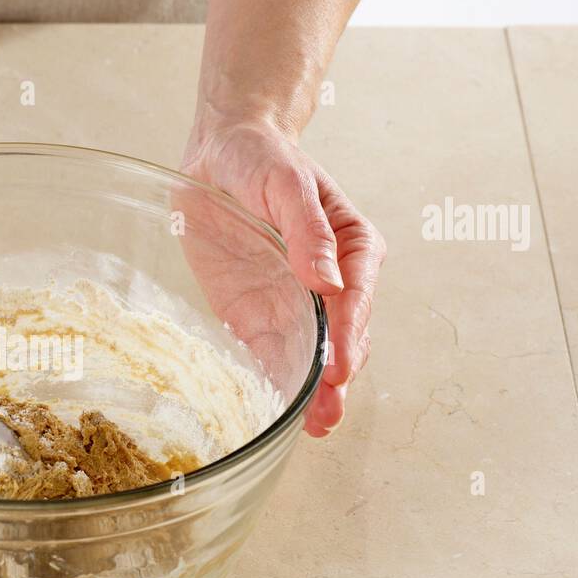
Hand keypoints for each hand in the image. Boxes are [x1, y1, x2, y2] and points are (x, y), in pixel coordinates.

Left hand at [182, 117, 385, 436]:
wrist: (221, 153)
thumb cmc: (262, 158)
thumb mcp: (286, 182)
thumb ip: (306, 229)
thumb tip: (328, 280)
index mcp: (352, 247)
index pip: (356, 297)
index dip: (349, 335)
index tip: (339, 368)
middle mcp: (332, 283)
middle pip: (344, 337)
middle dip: (338, 377)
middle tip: (327, 410)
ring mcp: (296, 304)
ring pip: (314, 356)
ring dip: (316, 391)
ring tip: (315, 424)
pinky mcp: (258, 317)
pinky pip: (272, 356)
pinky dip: (279, 383)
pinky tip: (281, 411)